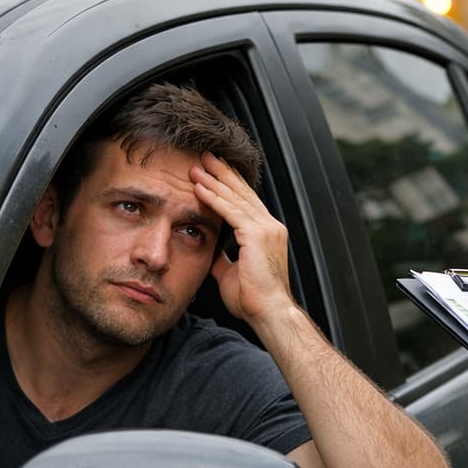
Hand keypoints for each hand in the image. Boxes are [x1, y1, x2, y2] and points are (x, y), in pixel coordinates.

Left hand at [190, 154, 292, 324]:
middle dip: (222, 173)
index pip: (246, 202)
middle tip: (206, 156)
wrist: (269, 312)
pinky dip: (214, 198)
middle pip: (243, 192)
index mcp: (268, 233)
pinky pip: (231, 212)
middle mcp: (270, 226)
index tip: (214, 171)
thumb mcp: (232, 273)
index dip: (230, 184)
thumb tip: (211, 252)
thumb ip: (223, 258)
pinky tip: (199, 188)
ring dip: (214, 181)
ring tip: (197, 166)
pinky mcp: (256, 235)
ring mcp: (266, 229)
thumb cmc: (254, 299)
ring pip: (236, 198)